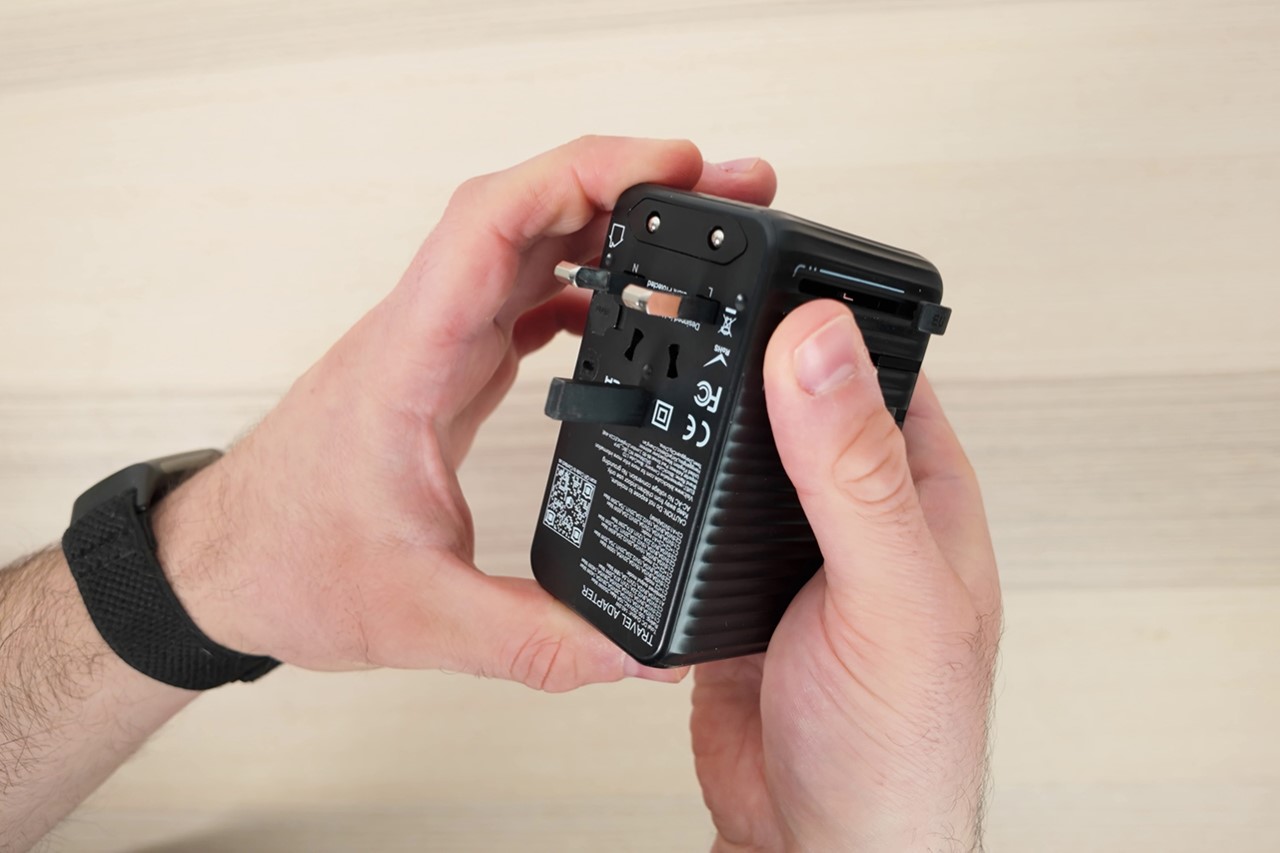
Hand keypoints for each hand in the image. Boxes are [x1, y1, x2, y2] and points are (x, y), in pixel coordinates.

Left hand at [151, 136, 777, 688]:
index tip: (666, 165)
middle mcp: (424, 334)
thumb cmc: (287, 567)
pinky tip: (623, 305)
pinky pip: (521, 292)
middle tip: (721, 190)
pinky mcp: (446, 365)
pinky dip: (580, 280)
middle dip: (628, 183)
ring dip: (608, 222)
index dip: (582, 176)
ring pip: (527, 242)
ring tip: (695, 235)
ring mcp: (435, 343)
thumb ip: (536, 641)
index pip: (492, 226)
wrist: (221, 567)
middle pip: (527, 210)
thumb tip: (638, 653)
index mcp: (411, 363)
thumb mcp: (421, 619)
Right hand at [691, 303, 1000, 850]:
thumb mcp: (888, 594)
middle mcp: (856, 508)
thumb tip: (819, 344)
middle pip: (798, 393)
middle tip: (688, 290)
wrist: (818, 843)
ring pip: (742, 446)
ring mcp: (788, 543)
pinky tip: (643, 450)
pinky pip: (698, 507)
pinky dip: (670, 474)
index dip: (825, 307)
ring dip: (704, 406)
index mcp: (919, 492)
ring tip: (653, 349)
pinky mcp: (730, 582)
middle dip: (749, 345)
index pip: (877, 362)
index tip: (764, 258)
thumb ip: (855, 471)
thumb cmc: (900, 744)